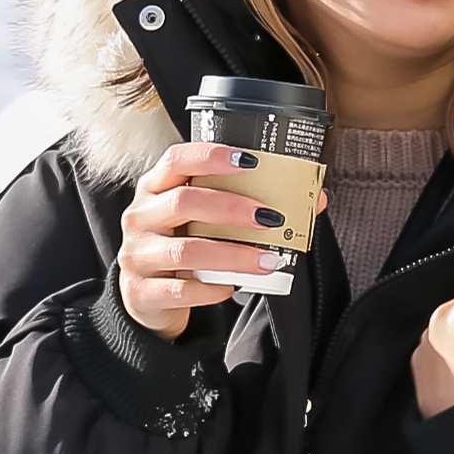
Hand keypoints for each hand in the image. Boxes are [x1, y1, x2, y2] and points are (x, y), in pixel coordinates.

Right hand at [117, 141, 319, 339]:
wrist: (146, 297)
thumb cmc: (182, 247)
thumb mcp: (202, 222)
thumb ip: (245, 208)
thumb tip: (315, 200)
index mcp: (155, 189)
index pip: (177, 160)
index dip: (211, 156)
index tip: (250, 160)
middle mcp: (141, 216)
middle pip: (184, 201)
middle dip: (231, 208)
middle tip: (269, 217)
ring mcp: (138, 254)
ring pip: (185, 251)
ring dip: (232, 254)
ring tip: (267, 260)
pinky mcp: (142, 291)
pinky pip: (181, 289)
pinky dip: (212, 289)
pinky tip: (233, 287)